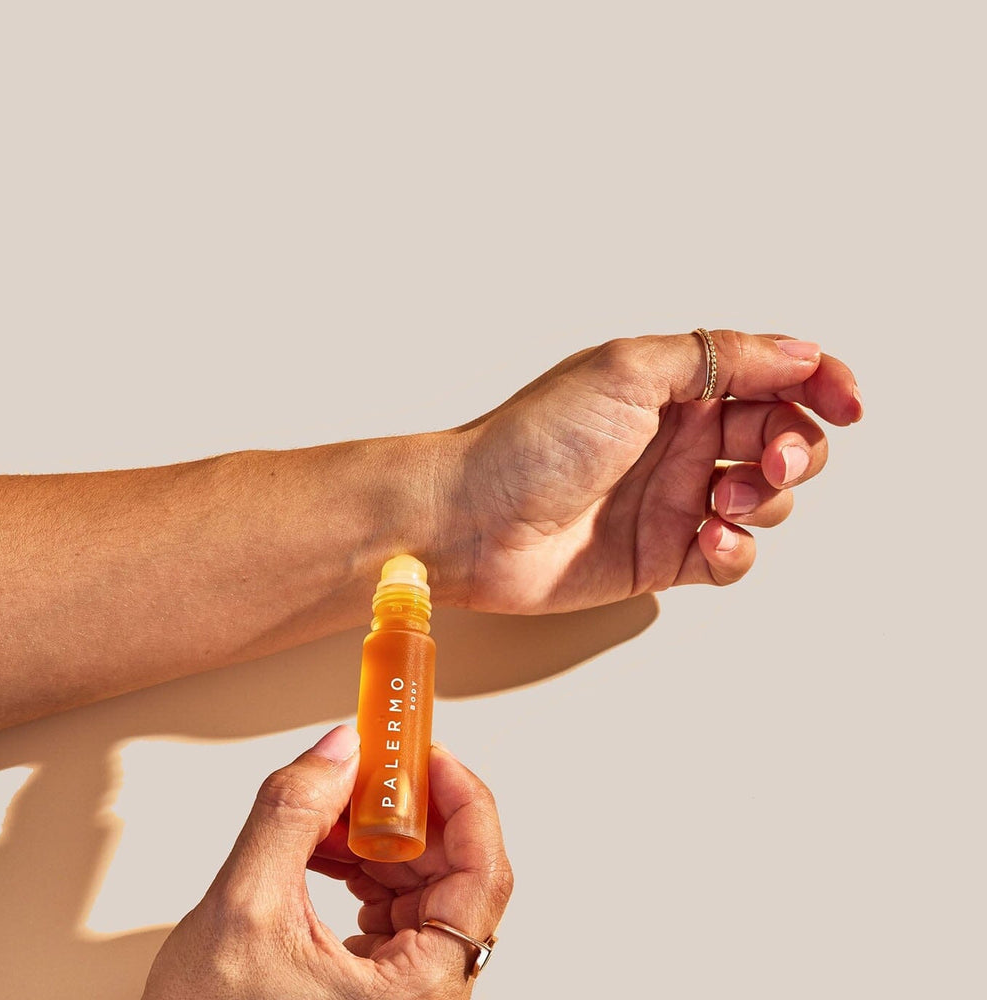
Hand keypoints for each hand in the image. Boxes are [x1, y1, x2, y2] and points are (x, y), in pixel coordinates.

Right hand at [142, 726, 512, 999]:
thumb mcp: (245, 904)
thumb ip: (294, 814)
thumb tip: (340, 749)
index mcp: (417, 990)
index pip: (483, 877)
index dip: (464, 802)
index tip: (428, 755)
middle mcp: (425, 992)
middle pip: (454, 873)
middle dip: (408, 813)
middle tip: (373, 770)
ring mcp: (405, 988)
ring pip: (423, 884)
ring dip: (380, 836)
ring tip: (330, 813)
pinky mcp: (382, 982)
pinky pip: (395, 905)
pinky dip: (363, 864)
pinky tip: (324, 846)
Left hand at [444, 329, 861, 612]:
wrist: (473, 521)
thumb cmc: (533, 441)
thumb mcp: (627, 371)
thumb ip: (719, 357)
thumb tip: (800, 352)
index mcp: (675, 385)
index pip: (771, 376)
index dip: (821, 384)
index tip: (848, 403)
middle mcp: (681, 439)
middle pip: (780, 437)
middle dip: (794, 448)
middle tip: (770, 461)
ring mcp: (674, 498)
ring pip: (765, 500)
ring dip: (763, 502)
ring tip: (717, 506)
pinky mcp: (663, 555)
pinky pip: (732, 557)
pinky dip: (736, 551)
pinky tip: (708, 541)